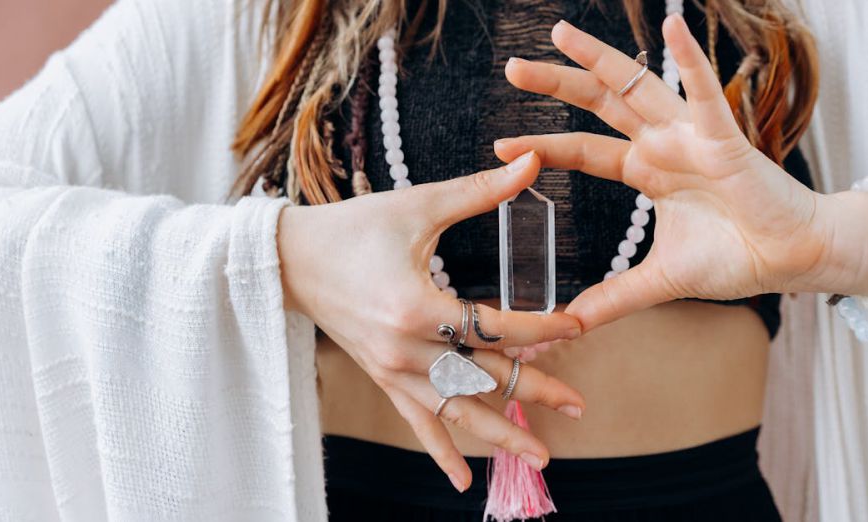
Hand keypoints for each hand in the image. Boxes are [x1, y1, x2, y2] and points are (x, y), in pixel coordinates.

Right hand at [277, 152, 585, 490]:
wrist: (290, 259)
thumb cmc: (353, 229)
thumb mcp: (418, 206)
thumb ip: (479, 192)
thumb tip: (532, 161)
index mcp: (417, 307)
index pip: (495, 328)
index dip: (541, 329)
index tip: (578, 325)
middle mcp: (405, 351)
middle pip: (483, 378)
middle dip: (535, 392)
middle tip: (578, 406)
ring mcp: (392, 373)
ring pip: (456, 412)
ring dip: (499, 436)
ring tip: (540, 456)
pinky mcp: (382, 380)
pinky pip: (417, 422)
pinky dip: (440, 452)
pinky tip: (462, 482)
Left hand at [495, 16, 867, 330]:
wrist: (793, 259)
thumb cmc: (737, 257)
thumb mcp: (661, 280)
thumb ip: (615, 297)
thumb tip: (570, 322)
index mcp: (647, 171)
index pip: (584, 151)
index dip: (544, 146)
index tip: (500, 144)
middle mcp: (663, 145)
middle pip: (599, 105)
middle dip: (556, 85)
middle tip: (513, 68)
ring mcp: (691, 137)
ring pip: (637, 86)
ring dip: (598, 58)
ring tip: (559, 32)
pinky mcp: (724, 140)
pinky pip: (704, 94)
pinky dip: (689, 60)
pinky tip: (671, 25)